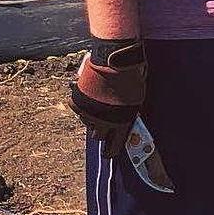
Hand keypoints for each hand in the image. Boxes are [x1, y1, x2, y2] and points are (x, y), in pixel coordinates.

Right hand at [69, 41, 146, 155]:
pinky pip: (79, 110)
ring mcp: (89, 114)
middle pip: (98, 137)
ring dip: (92, 116)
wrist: (114, 62)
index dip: (111, 150)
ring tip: (99, 102)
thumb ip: (128, 112)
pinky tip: (90, 95)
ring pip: (88, 123)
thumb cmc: (130, 77)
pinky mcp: (77, 104)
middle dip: (101, 132)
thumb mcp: (136, 98)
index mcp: (122, 123)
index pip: (115, 146)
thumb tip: (123, 119)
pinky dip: (82, 104)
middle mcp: (104, 123)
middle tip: (103, 124)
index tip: (109, 153)